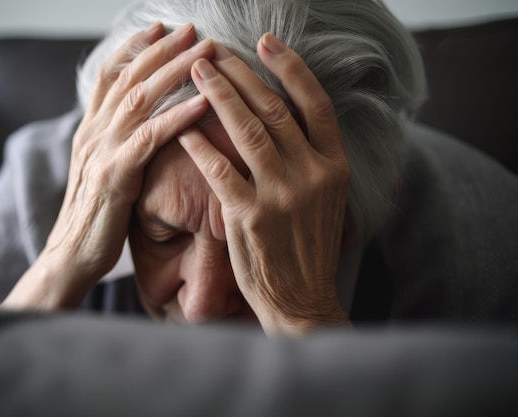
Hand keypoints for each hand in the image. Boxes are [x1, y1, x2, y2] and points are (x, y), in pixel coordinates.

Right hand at [2, 23, 212, 308]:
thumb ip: (116, 145)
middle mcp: (93, 132)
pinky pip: (150, 138)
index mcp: (90, 130)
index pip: (110, 76)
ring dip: (174, 71)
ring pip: (139, 98)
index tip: (162, 27)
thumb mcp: (102, 172)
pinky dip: (178, 117)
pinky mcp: (114, 176)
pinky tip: (203, 103)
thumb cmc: (94, 218)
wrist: (70, 257)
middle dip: (162, 49)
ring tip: (205, 52)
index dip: (135, 48)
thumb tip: (139, 127)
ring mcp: (101, 152)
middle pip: (129, 77)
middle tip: (193, 28)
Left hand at [178, 33, 350, 335]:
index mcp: (335, 165)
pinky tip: (182, 125)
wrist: (301, 298)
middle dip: (240, 74)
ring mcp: (282, 194)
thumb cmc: (309, 246)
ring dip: (218, 95)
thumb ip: (317, 159)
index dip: (290, 68)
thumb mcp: (329, 199)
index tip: (265, 42)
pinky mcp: (250, 215)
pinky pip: (219, 168)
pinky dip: (199, 143)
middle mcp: (313, 173)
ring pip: (246, 130)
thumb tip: (296, 118)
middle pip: (273, 109)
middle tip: (214, 51)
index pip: (316, 103)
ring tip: (196, 71)